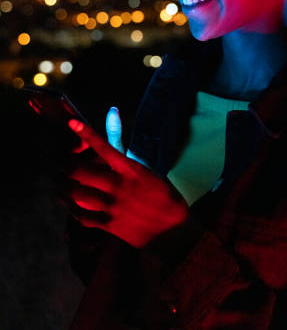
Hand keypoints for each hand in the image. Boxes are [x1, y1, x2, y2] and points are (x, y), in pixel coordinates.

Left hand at [60, 112, 187, 247]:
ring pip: (78, 194)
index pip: (105, 147)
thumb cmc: (160, 193)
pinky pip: (82, 216)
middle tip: (57, 166)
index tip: (72, 124)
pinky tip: (69, 204)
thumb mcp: (144, 168)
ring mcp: (114, 206)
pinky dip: (72, 209)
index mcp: (131, 169)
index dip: (87, 134)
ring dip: (63, 188)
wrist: (172, 228)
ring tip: (58, 184)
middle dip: (64, 167)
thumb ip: (122, 149)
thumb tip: (113, 115)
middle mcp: (120, 186)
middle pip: (82, 172)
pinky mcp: (110, 225)